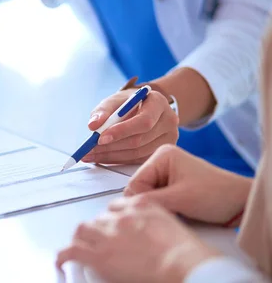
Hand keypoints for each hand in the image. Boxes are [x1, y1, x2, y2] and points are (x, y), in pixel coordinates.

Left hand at [56, 196, 220, 282]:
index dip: (114, 216)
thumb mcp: (178, 229)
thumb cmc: (189, 256)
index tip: (114, 224)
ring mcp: (109, 233)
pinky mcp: (99, 254)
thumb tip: (156, 238)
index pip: (119, 205)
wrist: (185, 267)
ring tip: (80, 247)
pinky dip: (64, 255)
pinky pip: (73, 250)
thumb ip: (160, 226)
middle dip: (99, 227)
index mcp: (144, 207)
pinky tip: (62, 260)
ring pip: (84, 229)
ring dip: (82, 238)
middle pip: (101, 217)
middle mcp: (123, 216)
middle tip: (98, 239)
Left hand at [83, 89, 178, 164]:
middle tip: (89, 150)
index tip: (101, 138)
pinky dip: (117, 159)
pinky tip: (102, 157)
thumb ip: (103, 110)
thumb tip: (93, 125)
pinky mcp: (161, 150)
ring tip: (91, 154)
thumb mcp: (115, 100)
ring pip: (138, 153)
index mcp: (158, 103)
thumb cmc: (128, 103)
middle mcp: (168, 121)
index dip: (122, 131)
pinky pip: (138, 160)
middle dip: (111, 146)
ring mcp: (169, 138)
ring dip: (111, 155)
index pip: (143, 121)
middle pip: (140, 139)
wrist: (144, 107)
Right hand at [124, 144, 251, 225]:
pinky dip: (164, 208)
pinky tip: (178, 211)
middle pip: (140, 189)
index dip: (140, 201)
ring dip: (158, 208)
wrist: (241, 202)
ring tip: (177, 211)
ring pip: (148, 196)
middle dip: (151, 204)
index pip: (135, 182)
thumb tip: (127, 209)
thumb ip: (150, 202)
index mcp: (161, 156)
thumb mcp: (179, 199)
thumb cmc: (216, 194)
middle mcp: (161, 161)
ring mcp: (167, 173)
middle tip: (169, 212)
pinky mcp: (172, 185)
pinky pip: (157, 199)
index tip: (154, 212)